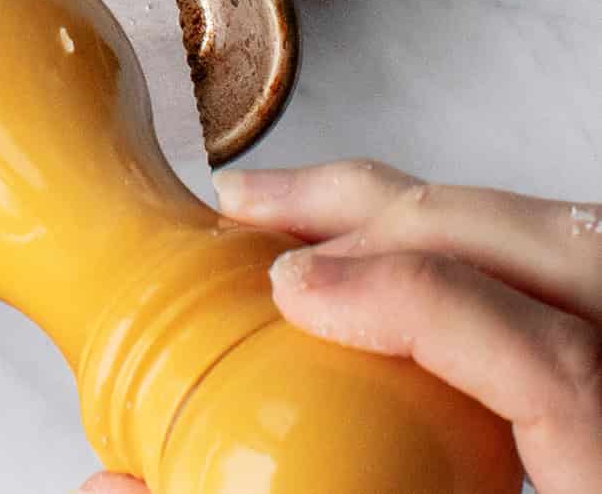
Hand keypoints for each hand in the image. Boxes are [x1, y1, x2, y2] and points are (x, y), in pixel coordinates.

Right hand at [78, 161, 601, 493]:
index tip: (295, 291)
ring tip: (299, 210)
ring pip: (555, 232)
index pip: (553, 366)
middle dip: (388, 212)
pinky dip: (457, 234)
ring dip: (419, 205)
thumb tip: (117, 485)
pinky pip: (547, 261)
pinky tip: (373, 247)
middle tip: (258, 219)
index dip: (417, 303)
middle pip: (549, 252)